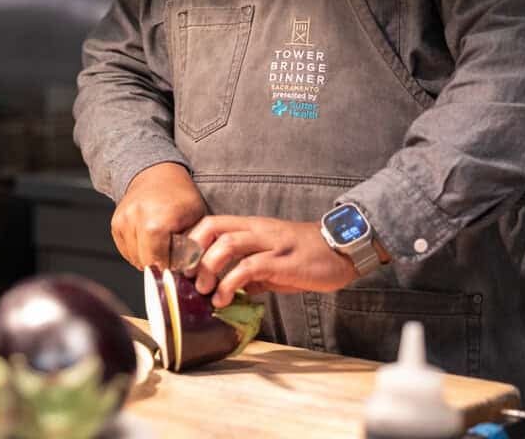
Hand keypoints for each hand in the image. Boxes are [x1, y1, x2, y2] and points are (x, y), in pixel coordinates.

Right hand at [111, 162, 205, 269]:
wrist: (157, 173)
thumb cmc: (181, 195)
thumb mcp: (197, 218)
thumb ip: (192, 245)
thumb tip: (186, 270)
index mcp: (156, 222)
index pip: (158, 262)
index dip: (170, 267)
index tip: (178, 263)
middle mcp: (135, 220)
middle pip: (144, 261)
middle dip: (158, 264)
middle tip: (171, 255)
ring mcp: (122, 221)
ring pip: (133, 258)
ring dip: (147, 257)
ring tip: (160, 244)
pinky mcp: (115, 223)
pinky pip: (125, 250)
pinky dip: (137, 250)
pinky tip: (149, 239)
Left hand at [187, 216, 358, 307]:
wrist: (343, 250)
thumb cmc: (307, 256)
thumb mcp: (274, 261)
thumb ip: (252, 271)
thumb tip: (232, 291)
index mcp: (253, 227)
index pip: (211, 223)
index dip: (191, 242)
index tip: (181, 266)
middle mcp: (258, 230)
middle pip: (213, 227)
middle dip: (193, 252)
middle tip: (187, 277)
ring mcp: (270, 243)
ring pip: (228, 244)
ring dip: (208, 268)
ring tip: (202, 290)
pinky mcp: (282, 261)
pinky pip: (249, 268)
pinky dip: (230, 284)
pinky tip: (224, 299)